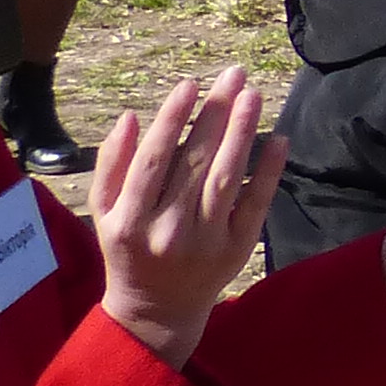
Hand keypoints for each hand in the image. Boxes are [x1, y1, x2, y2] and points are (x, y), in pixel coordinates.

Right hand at [93, 69, 290, 370]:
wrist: (155, 310)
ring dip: (242, 133)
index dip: (172, 119)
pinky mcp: (237, 248)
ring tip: (252, 94)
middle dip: (215, 113)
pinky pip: (256, 204)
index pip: (153, 161)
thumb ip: (112, 165)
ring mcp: (205, 241)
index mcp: (129, 221)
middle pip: (195, 163)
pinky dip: (269, 171)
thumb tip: (132, 117)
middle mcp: (167, 230)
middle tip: (233, 75)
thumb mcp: (105, 212)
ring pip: (227, 178)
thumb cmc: (127, 249)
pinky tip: (279, 138)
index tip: (189, 83)